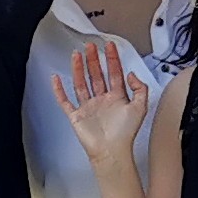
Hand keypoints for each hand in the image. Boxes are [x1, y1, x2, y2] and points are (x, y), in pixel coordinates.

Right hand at [51, 41, 149, 166]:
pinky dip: (59, 90)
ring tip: (77, 55)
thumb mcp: (141, 107)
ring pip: (81, 83)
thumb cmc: (125, 134)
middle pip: (96, 75)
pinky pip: (65, 100)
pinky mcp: (76, 116)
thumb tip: (131, 74)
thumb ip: (140, 88)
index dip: (112, 58)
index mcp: (117, 97)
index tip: (110, 46)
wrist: (112, 151)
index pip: (114, 73)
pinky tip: (56, 79)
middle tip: (90, 46)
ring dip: (78, 69)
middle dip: (93, 59)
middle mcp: (102, 100)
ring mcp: (88, 107)